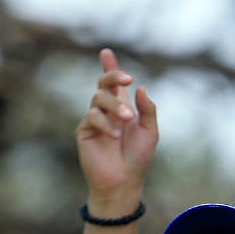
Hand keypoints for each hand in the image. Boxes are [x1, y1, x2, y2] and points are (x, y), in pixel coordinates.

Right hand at [75, 48, 157, 210]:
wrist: (124, 181)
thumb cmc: (138, 158)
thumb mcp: (150, 132)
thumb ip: (148, 109)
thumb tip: (141, 88)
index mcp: (122, 108)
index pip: (114, 84)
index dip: (110, 67)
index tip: (106, 52)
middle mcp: (107, 111)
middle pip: (103, 83)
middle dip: (113, 75)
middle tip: (127, 79)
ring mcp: (94, 120)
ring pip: (98, 99)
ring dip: (114, 106)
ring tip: (127, 119)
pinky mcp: (84, 131)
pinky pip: (92, 117)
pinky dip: (105, 123)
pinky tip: (115, 136)